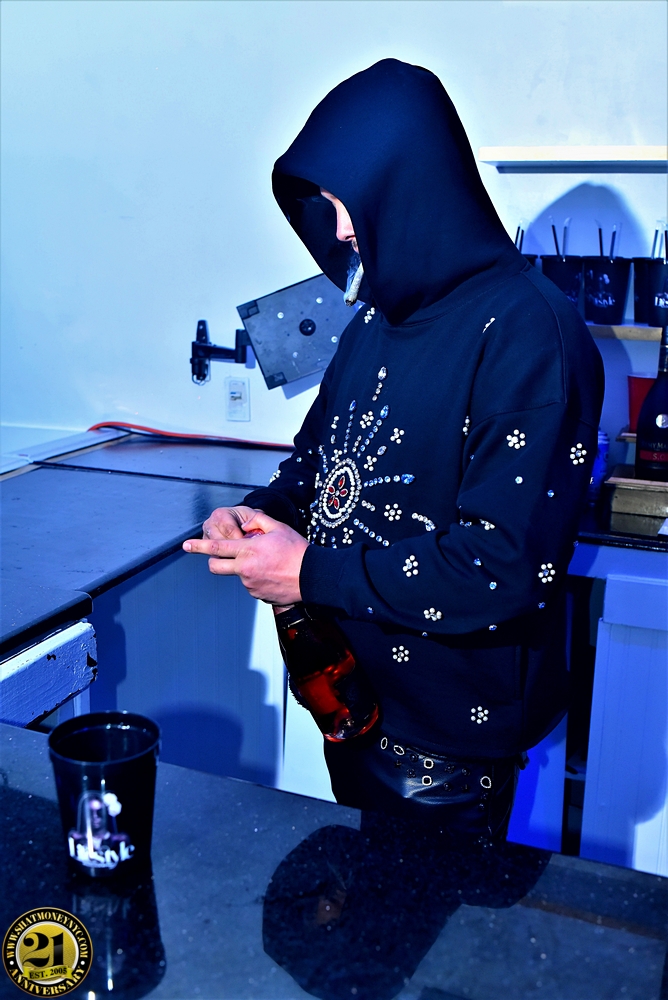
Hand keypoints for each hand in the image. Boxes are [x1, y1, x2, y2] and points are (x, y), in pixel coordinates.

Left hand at [182, 511, 307, 604]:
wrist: (313, 576)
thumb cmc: (297, 551)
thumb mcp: (278, 528)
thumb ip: (257, 522)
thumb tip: (244, 525)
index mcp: (248, 551)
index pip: (216, 547)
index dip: (198, 546)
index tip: (185, 546)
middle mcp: (245, 569)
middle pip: (215, 566)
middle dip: (212, 560)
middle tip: (220, 556)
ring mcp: (250, 584)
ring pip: (236, 575)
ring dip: (243, 568)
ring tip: (267, 563)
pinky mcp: (258, 595)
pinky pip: (250, 585)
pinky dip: (255, 578)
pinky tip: (271, 574)